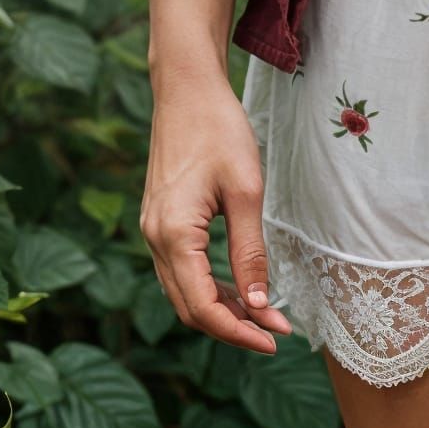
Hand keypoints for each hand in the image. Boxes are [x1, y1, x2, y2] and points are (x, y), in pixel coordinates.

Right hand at [140, 73, 295, 349]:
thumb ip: (250, 251)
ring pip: (183, 291)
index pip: (202, 307)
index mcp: (173, 234)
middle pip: (189, 307)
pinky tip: (239, 286)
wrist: (186, 88)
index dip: (238, 332)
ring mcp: (152, 230)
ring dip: (222, 309)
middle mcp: (154, 238)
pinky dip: (209, 286)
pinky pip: (180, 270)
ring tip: (264, 314)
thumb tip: (258, 305)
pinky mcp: (159, 221)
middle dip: (233, 326)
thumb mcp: (246, 191)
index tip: (274, 339)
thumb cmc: (219, 130)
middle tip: (276, 331)